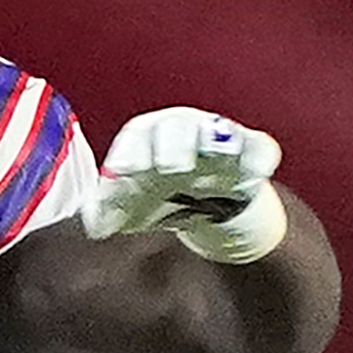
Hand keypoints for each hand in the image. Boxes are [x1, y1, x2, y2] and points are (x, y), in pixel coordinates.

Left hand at [83, 108, 287, 263]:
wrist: (204, 203)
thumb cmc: (158, 197)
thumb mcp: (130, 207)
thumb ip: (107, 212)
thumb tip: (93, 225)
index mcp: (148, 137)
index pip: (137, 135)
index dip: (130, 152)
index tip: (122, 172)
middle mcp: (183, 129)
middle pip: (176, 128)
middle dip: (173, 145)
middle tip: (169, 167)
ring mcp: (218, 138)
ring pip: (218, 131)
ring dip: (218, 142)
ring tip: (217, 155)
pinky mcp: (251, 151)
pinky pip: (258, 148)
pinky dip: (258, 158)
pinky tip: (255, 174)